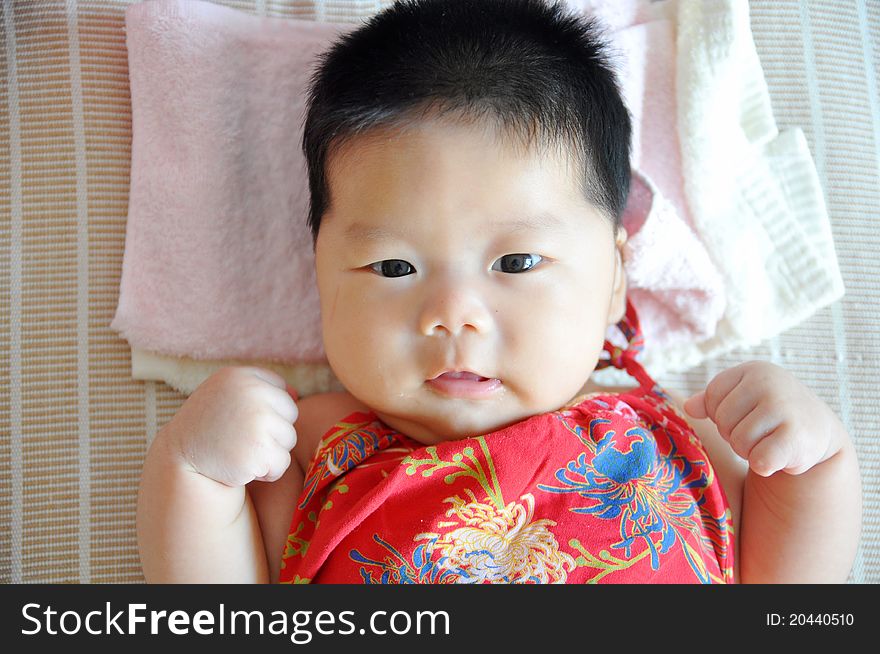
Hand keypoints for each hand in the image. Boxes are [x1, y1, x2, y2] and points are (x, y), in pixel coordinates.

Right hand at [159, 366, 298, 486]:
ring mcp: (257, 422)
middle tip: (242, 437)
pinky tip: (244, 467)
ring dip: (270, 450)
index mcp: (242, 376)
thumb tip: (296, 393)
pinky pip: (282, 464)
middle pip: (290, 414)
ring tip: (241, 450)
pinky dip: (268, 472)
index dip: (265, 410)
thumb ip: (259, 388)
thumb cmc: (208, 425)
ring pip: (289, 439)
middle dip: (272, 430)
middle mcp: (252, 393)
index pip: (281, 391)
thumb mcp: (227, 395)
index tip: (240, 419)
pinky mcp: (259, 452)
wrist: (180, 460)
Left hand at [682, 361, 844, 476]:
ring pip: (738, 441)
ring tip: (768, 441)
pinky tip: (779, 456)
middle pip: (722, 420)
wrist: (818, 432)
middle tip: (759, 432)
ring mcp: (783, 408)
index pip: (712, 396)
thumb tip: (689, 407)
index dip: (721, 413)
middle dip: (735, 434)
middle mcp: (769, 383)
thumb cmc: (769, 412)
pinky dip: (764, 465)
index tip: (744, 415)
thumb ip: (711, 400)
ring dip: (749, 450)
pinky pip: (758, 460)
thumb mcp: (742, 398)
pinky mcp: (795, 438)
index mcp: (754, 370)